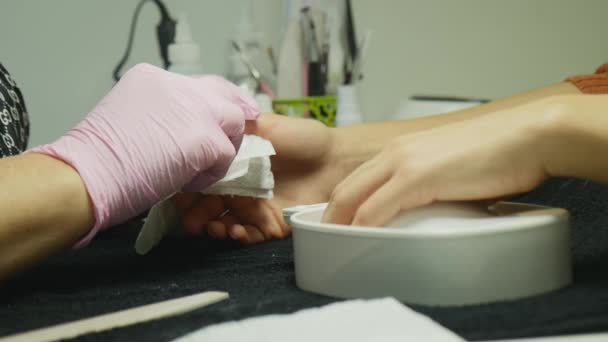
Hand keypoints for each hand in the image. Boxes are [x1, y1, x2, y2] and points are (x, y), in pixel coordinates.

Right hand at [31, 63, 257, 245]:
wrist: (86, 174)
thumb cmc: (94, 159)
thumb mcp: (126, 118)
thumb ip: (157, 116)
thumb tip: (178, 132)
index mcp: (153, 78)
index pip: (197, 85)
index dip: (211, 105)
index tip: (216, 122)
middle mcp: (177, 85)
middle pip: (223, 94)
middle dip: (231, 118)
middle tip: (231, 141)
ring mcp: (195, 109)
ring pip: (234, 120)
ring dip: (223, 146)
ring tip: (201, 167)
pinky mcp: (206, 138)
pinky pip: (226, 155)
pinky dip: (212, 173)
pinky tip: (187, 182)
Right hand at [174, 113, 343, 243]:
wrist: (336, 158)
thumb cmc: (302, 138)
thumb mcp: (264, 125)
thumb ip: (234, 129)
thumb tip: (205, 126)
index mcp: (233, 167)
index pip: (201, 181)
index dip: (188, 189)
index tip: (180, 194)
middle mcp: (239, 190)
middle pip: (207, 207)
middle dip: (195, 216)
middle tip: (192, 220)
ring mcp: (254, 209)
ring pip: (224, 224)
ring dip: (214, 228)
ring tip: (214, 227)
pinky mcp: (272, 225)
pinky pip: (249, 236)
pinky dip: (238, 237)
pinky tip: (235, 231)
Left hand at [322, 98, 556, 225]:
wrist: (529, 136)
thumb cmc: (499, 154)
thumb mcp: (452, 170)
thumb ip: (430, 186)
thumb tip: (424, 210)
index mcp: (402, 150)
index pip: (358, 179)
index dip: (342, 204)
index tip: (337, 225)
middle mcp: (395, 153)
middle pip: (346, 188)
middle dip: (330, 216)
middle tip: (326, 240)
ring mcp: (404, 163)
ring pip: (353, 197)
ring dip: (340, 224)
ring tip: (335, 246)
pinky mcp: (417, 177)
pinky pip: (377, 207)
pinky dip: (363, 226)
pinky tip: (359, 240)